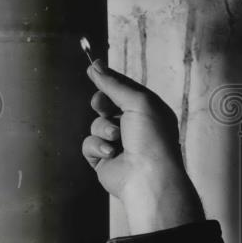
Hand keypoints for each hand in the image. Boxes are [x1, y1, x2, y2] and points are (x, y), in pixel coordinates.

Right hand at [82, 61, 203, 232]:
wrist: (148, 177)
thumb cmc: (151, 138)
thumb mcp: (138, 101)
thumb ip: (115, 84)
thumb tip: (95, 65)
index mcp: (149, 111)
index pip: (126, 89)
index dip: (110, 79)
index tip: (93, 67)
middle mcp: (135, 127)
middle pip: (107, 105)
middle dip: (102, 103)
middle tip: (101, 104)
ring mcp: (120, 144)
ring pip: (96, 124)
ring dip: (103, 128)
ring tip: (116, 138)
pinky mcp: (105, 160)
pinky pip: (90, 144)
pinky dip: (97, 147)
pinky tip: (110, 153)